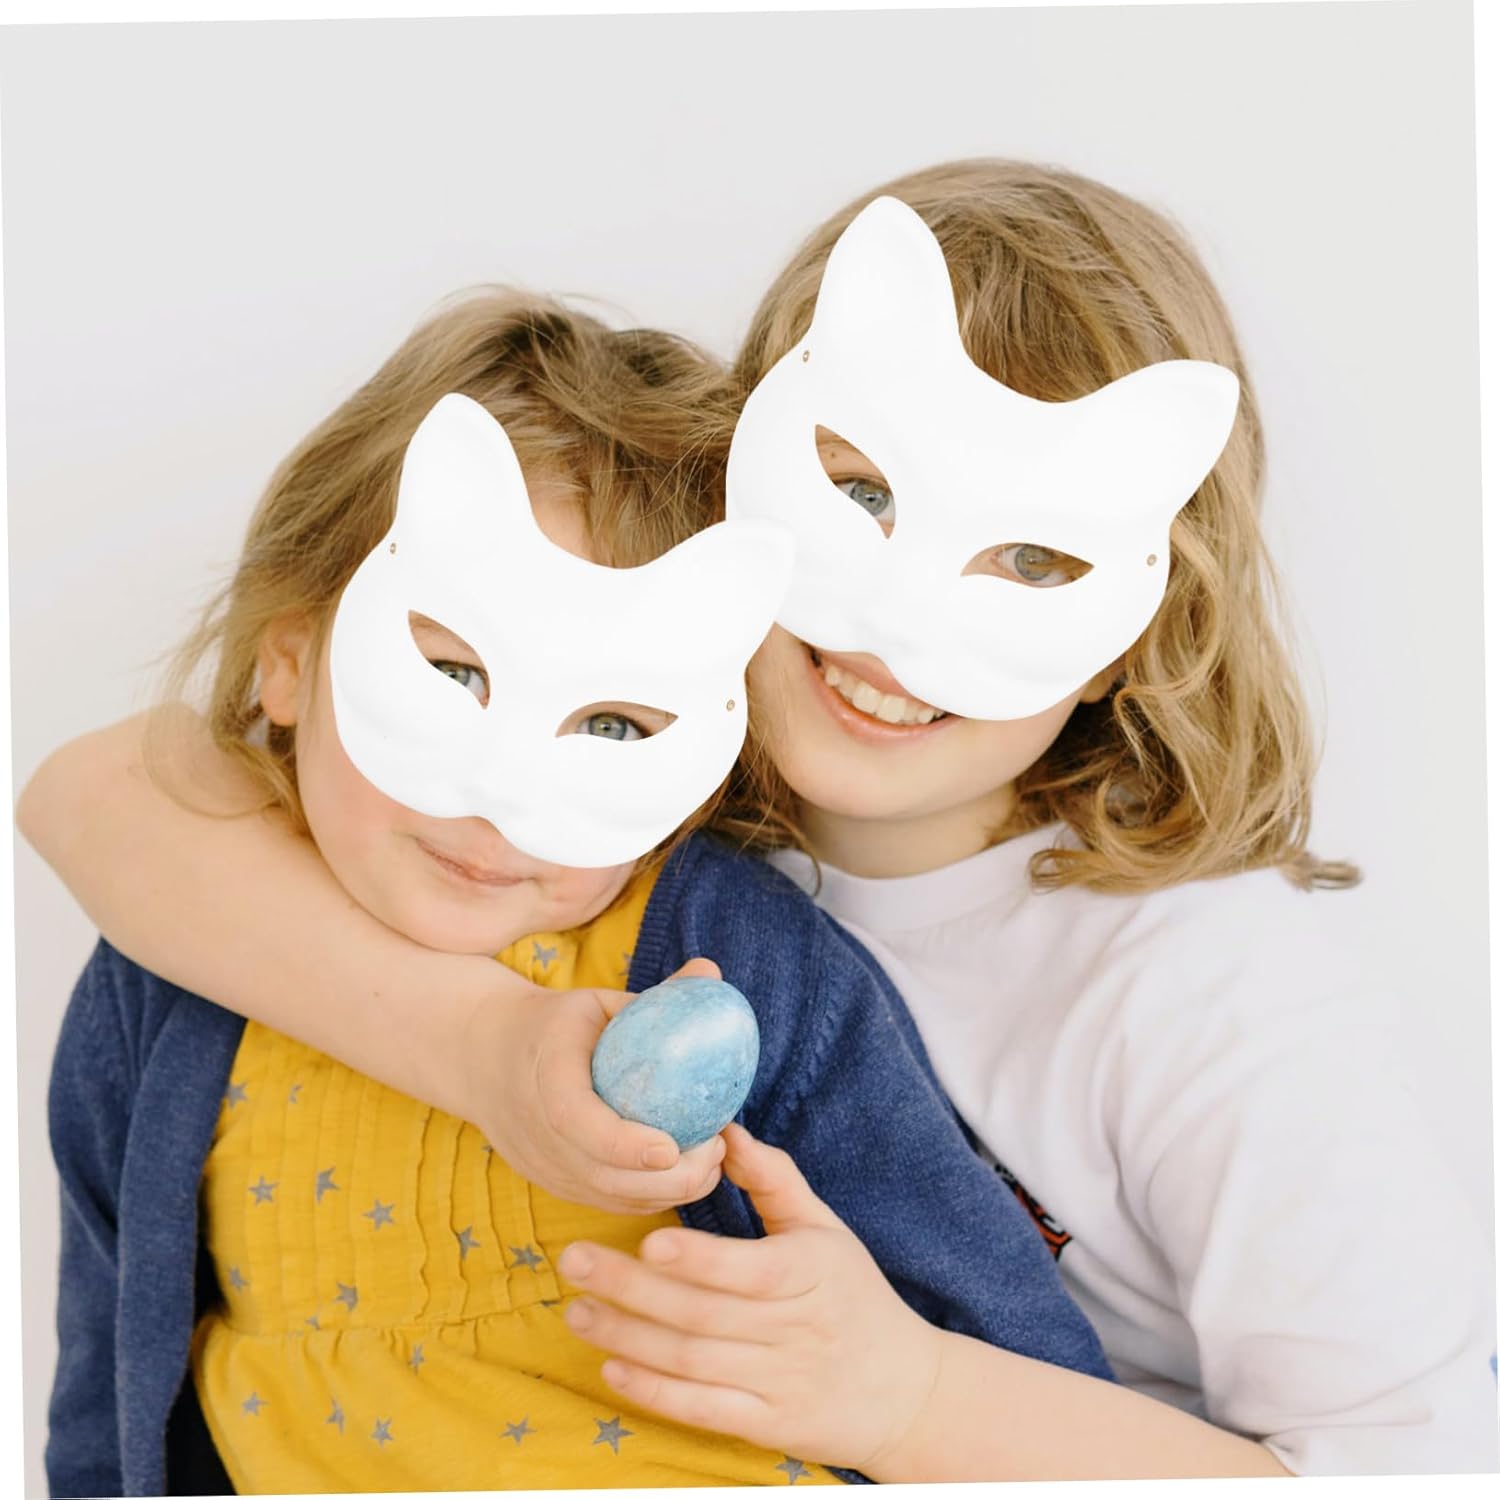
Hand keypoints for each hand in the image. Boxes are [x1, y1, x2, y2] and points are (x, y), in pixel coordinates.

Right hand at [458, 957, 727, 1213]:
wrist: (482, 1057)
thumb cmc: (554, 1024)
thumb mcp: (596, 1001)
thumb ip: (656, 996)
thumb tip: (712, 972)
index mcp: (544, 1074)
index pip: (575, 1121)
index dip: (623, 1143)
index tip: (671, 1148)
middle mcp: (536, 1131)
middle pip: (601, 1176)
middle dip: (666, 1178)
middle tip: (716, 1148)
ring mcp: (542, 1165)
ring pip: (609, 1199)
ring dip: (666, 1192)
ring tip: (710, 1162)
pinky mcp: (552, 1184)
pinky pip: (606, 1203)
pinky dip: (648, 1199)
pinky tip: (683, 1176)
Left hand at [556, 1123, 943, 1472]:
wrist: (905, 1392)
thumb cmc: (854, 1294)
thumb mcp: (826, 1228)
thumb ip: (774, 1179)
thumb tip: (723, 1130)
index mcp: (811, 1272)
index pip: (751, 1270)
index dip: (699, 1259)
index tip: (648, 1240)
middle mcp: (795, 1329)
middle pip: (703, 1313)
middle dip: (631, 1288)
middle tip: (573, 1261)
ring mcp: (780, 1382)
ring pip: (693, 1361)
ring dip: (628, 1337)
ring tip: (576, 1310)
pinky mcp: (767, 1425)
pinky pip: (703, 1410)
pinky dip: (655, 1393)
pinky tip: (612, 1368)